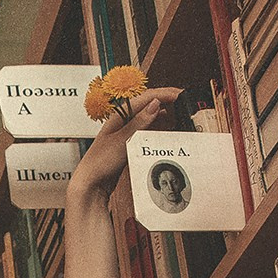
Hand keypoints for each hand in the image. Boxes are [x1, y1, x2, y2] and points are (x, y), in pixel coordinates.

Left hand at [67, 86, 181, 203]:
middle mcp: (123, 120)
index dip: (166, 93)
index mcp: (120, 114)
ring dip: (165, 116)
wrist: (90, 183)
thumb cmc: (100, 162)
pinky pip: (148, 131)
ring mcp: (126, 131)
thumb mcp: (122, 141)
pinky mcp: (129, 142)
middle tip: (186, 105)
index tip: (182, 94)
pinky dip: (159, 129)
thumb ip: (139, 123)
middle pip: (150, 105)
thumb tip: (156, 104)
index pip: (147, 97)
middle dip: (168, 103)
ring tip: (182, 117)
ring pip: (150, 118)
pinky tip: (168, 132)